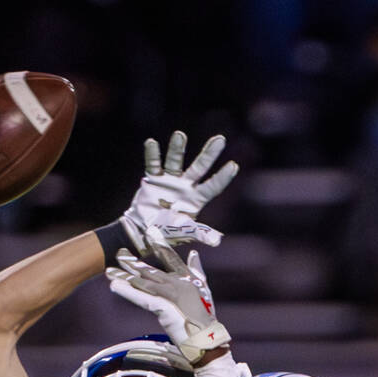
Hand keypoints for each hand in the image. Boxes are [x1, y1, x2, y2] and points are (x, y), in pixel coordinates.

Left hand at [107, 232, 230, 363]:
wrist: (207, 339)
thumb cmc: (205, 319)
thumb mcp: (203, 290)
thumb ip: (197, 271)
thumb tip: (194, 253)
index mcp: (186, 279)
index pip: (171, 258)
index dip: (160, 246)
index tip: (150, 232)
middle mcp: (177, 284)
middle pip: (151, 271)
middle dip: (133, 262)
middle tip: (120, 252)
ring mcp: (170, 294)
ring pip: (143, 282)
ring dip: (125, 276)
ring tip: (109, 270)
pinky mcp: (163, 306)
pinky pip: (141, 298)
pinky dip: (128, 292)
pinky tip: (114, 286)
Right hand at [121, 131, 237, 255]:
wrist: (143, 233)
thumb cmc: (166, 234)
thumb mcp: (184, 233)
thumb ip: (199, 233)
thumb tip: (218, 241)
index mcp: (196, 199)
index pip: (212, 186)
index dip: (222, 177)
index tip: (234, 166)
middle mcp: (185, 187)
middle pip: (200, 167)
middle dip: (210, 153)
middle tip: (220, 139)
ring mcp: (170, 181)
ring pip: (176, 161)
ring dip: (177, 149)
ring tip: (180, 135)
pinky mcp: (154, 179)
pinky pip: (153, 165)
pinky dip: (152, 155)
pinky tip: (151, 143)